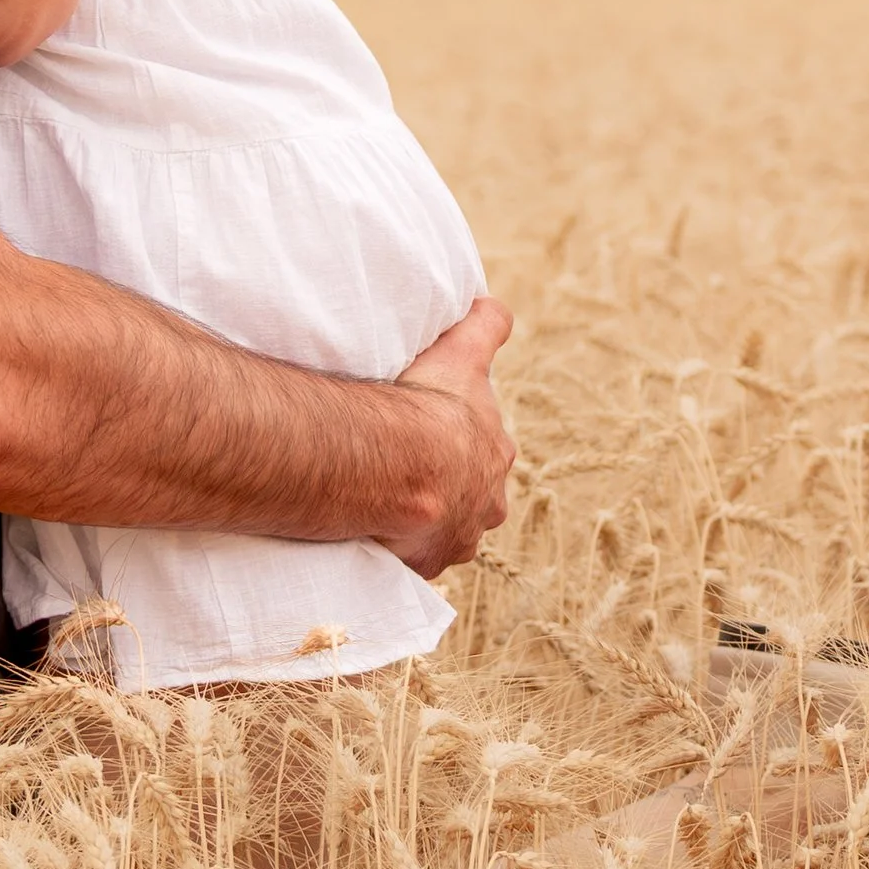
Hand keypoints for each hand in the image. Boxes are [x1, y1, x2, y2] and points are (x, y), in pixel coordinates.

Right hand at [382, 295, 515, 576]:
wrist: (401, 464)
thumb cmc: (430, 406)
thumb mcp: (462, 352)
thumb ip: (484, 326)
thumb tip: (494, 305)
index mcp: (495, 455)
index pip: (485, 448)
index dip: (459, 438)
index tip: (431, 431)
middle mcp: (486, 504)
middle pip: (472, 495)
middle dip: (449, 486)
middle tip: (407, 468)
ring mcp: (457, 538)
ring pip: (445, 529)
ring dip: (422, 519)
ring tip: (386, 502)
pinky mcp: (424, 563)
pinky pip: (410, 557)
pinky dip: (395, 546)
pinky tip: (373, 531)